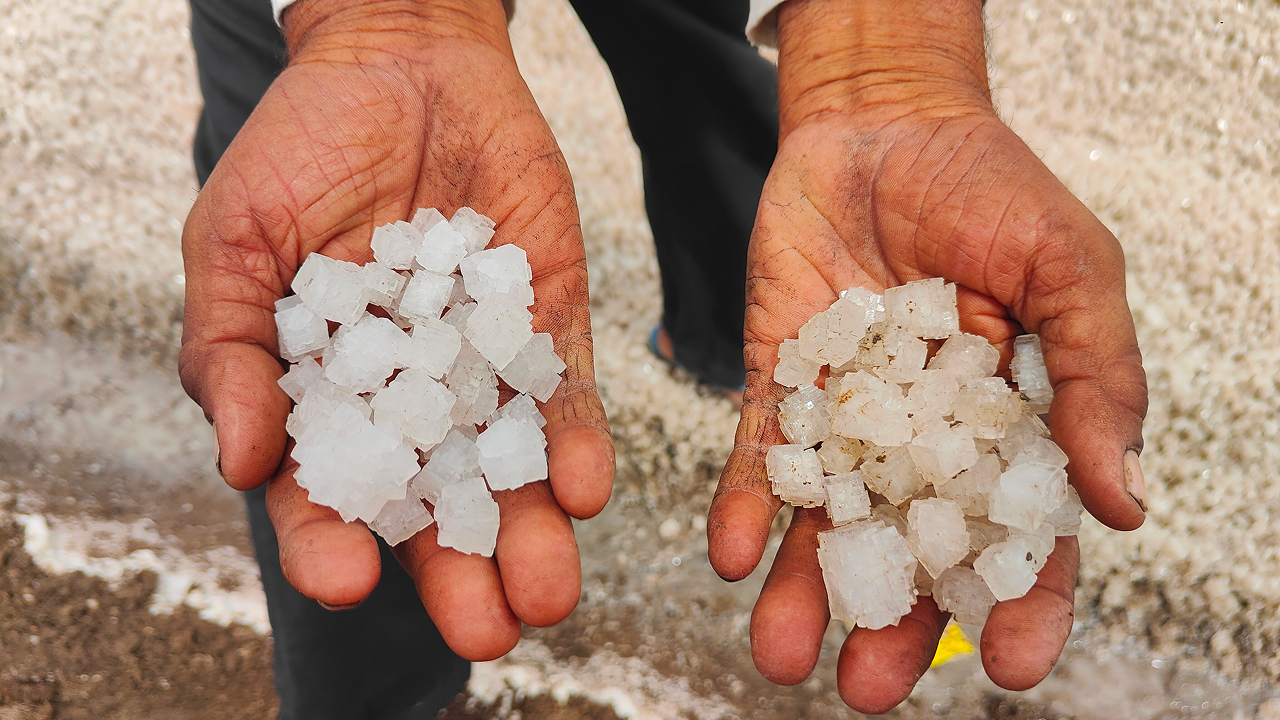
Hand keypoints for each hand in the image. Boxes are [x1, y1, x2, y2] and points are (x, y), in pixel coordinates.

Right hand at [178, 0, 612, 659]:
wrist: (402, 63)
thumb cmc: (300, 149)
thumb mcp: (236, 239)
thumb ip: (229, 348)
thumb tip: (237, 460)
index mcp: (325, 397)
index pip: (325, 490)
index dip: (328, 539)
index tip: (344, 581)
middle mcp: (409, 400)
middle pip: (432, 505)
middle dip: (458, 571)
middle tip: (487, 631)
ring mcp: (482, 366)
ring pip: (507, 469)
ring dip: (531, 531)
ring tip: (547, 590)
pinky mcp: (546, 325)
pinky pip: (565, 394)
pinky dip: (576, 441)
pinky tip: (584, 489)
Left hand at [708, 0, 1146, 710]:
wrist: (884, 120)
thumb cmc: (994, 187)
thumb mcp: (1070, 271)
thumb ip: (1094, 378)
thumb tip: (1123, 503)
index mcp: (1010, 425)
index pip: (1022, 532)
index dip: (1019, 601)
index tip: (1005, 664)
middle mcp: (925, 437)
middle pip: (913, 548)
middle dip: (893, 619)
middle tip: (867, 689)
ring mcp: (849, 415)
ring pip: (828, 519)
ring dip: (803, 588)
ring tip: (780, 652)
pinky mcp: (782, 380)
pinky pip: (762, 454)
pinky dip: (745, 503)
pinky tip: (730, 555)